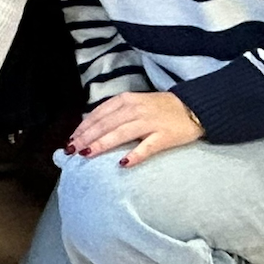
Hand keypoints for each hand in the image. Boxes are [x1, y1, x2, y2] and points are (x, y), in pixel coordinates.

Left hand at [68, 91, 202, 166]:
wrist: (193, 107)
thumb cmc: (159, 108)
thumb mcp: (134, 104)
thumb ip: (116, 113)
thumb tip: (92, 129)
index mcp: (126, 100)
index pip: (98, 114)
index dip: (83, 127)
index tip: (71, 139)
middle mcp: (135, 109)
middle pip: (106, 124)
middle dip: (86, 138)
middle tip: (72, 151)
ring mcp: (149, 122)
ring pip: (120, 134)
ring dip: (102, 144)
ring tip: (87, 154)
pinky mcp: (164, 136)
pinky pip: (147, 147)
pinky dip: (134, 155)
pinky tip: (123, 163)